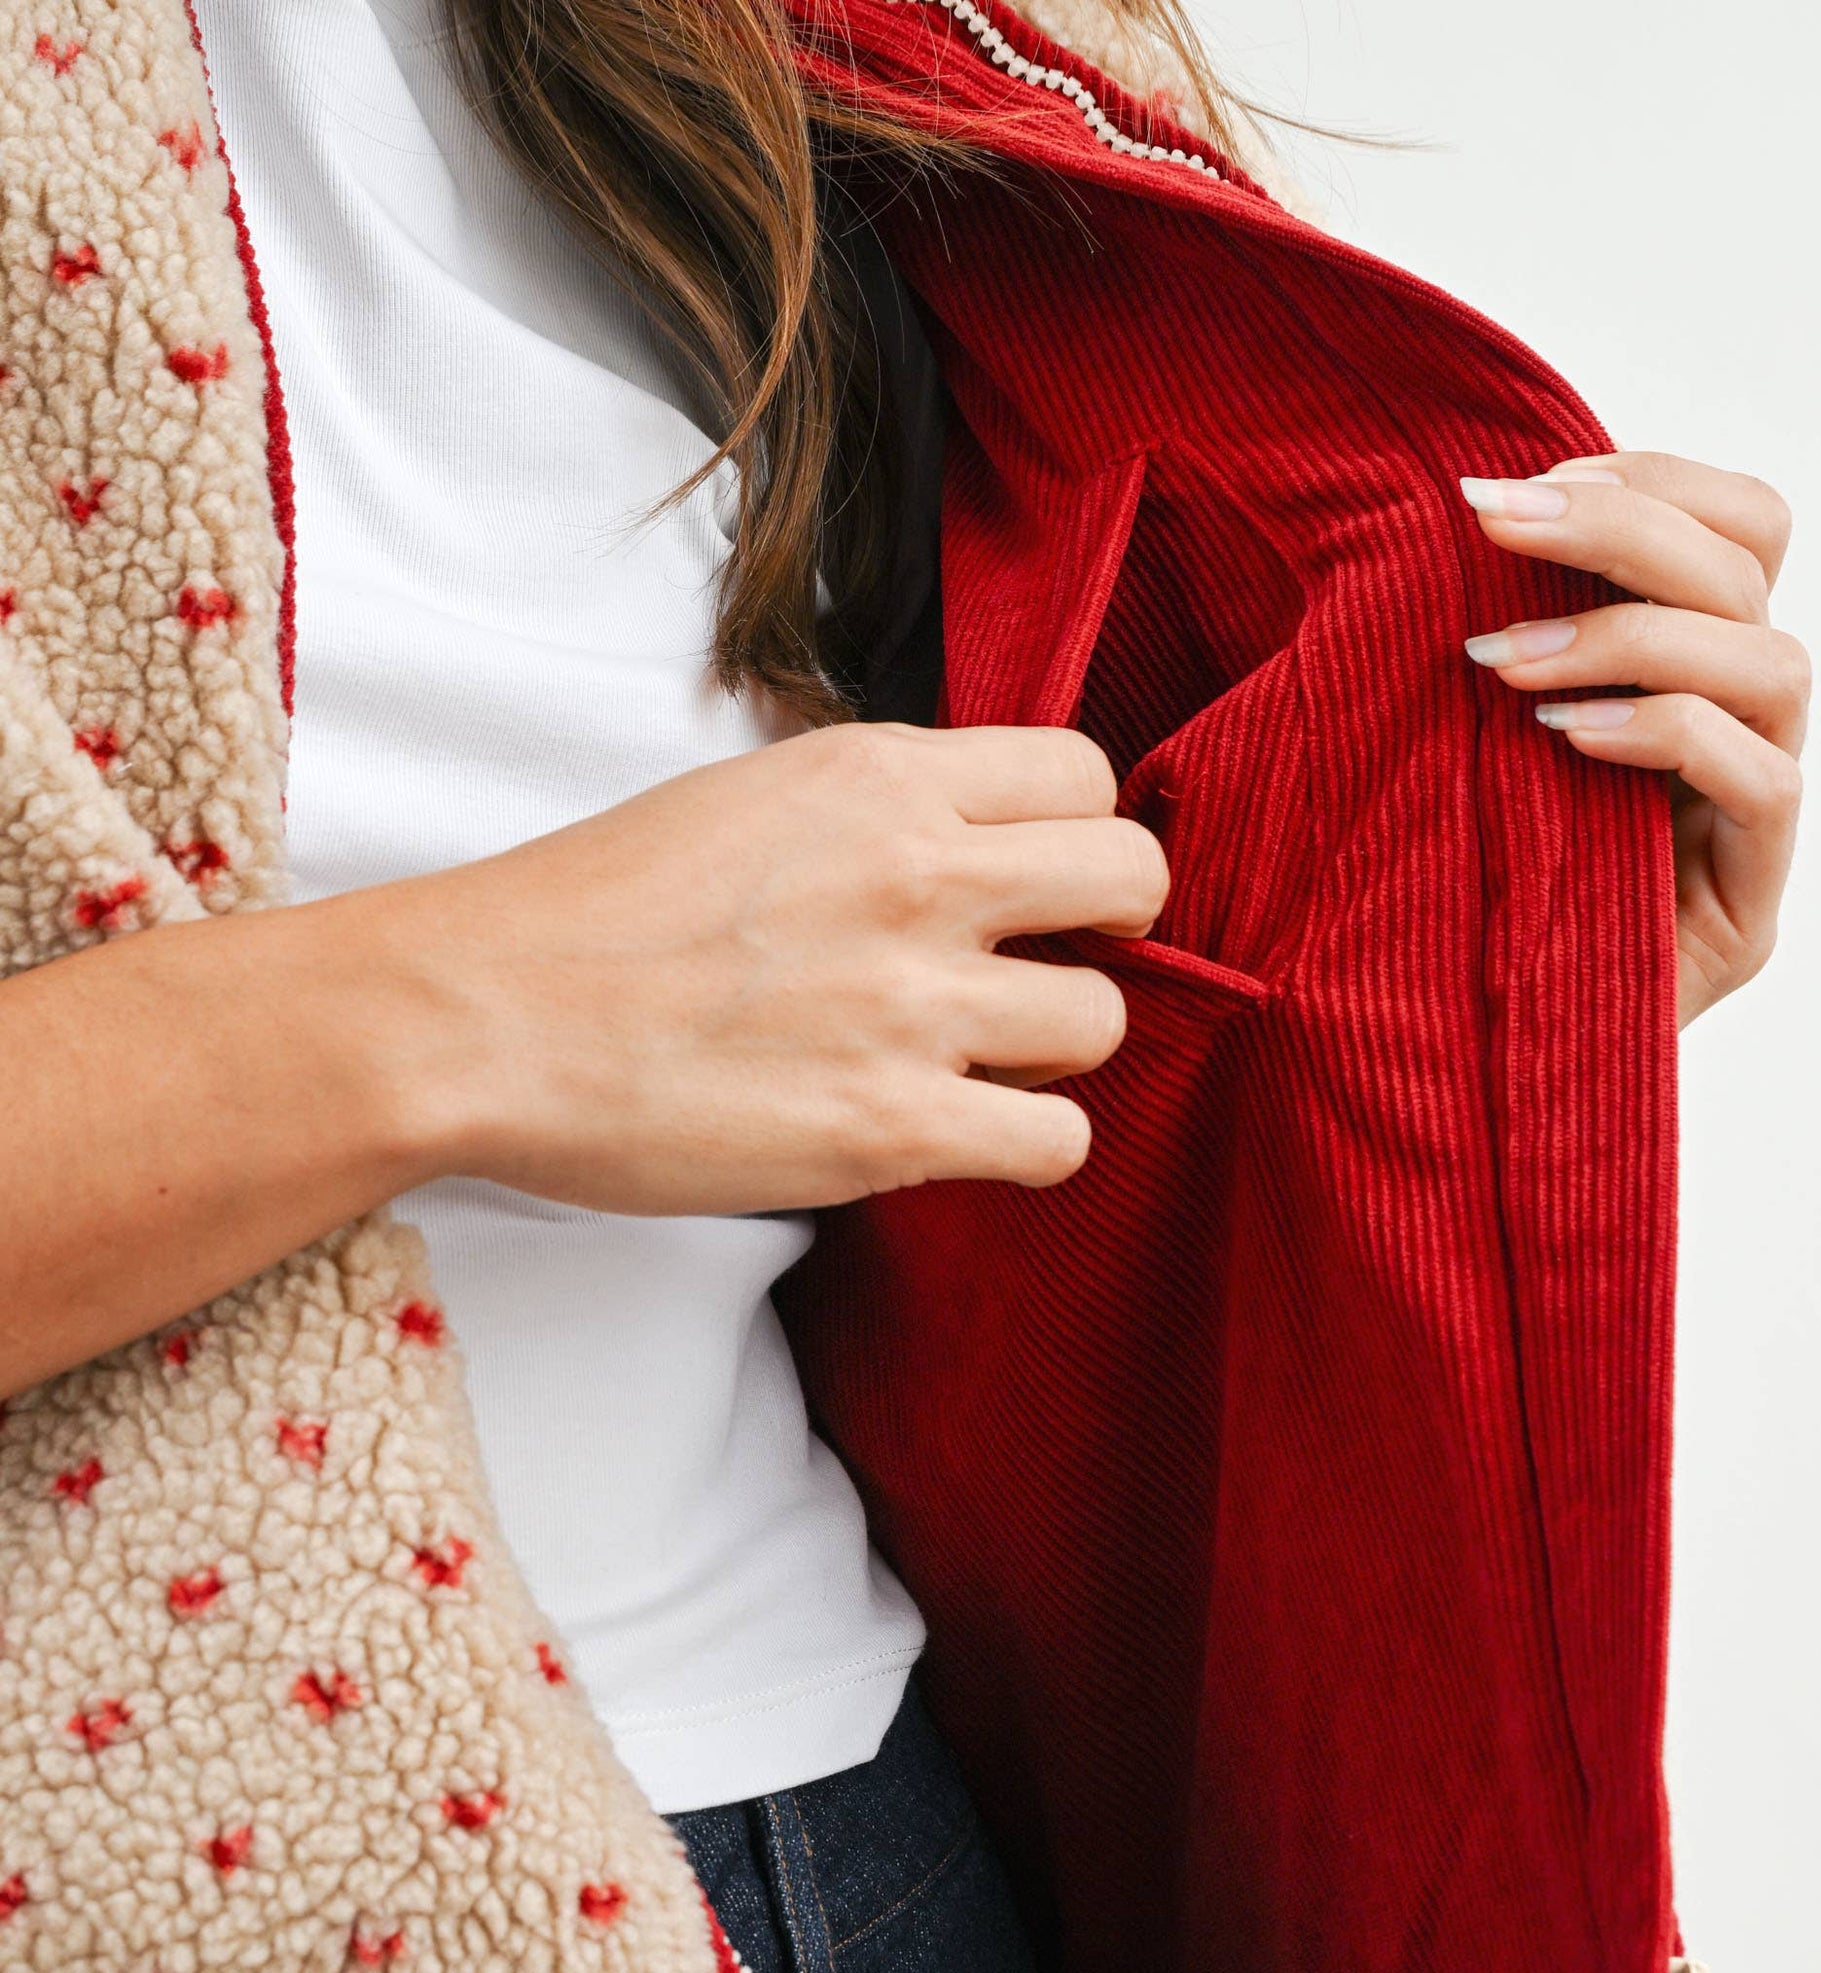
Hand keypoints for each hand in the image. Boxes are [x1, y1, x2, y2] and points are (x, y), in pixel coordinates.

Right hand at [387, 720, 1155, 1212]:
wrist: (483, 1016)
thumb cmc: (591, 913)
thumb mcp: (750, 799)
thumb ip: (873, 812)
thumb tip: (963, 843)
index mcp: (881, 777)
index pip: (1084, 775)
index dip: (1072, 838)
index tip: (1030, 887)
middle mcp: (917, 874)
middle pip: (1133, 881)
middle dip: (1102, 932)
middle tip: (1033, 971)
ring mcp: (912, 1004)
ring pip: (1105, 1022)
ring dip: (1053, 1052)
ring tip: (969, 1064)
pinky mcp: (890, 1126)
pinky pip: (1059, 1142)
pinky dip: (1026, 1146)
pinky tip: (958, 1136)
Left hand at [1457, 452, 1807, 1025]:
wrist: (1462, 1064)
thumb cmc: (1444, 892)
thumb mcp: (1452, 740)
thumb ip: (1486, 639)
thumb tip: (1436, 515)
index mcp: (1688, 671)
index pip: (1740, 528)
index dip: (1651, 479)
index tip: (1523, 484)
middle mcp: (1740, 730)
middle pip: (1754, 568)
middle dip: (1620, 523)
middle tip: (1489, 522)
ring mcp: (1754, 820)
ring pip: (1774, 664)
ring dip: (1631, 635)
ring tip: (1503, 663)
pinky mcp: (1748, 909)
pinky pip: (1761, 784)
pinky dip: (1663, 736)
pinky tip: (1561, 741)